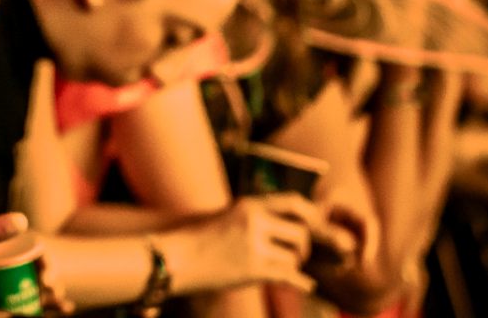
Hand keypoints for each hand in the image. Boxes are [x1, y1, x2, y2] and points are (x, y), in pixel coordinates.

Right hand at [193, 192, 321, 293]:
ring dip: (293, 265)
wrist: (174, 257)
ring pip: (294, 257)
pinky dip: (300, 283)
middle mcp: (253, 221)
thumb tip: (283, 225)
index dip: (311, 216)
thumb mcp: (225, 217)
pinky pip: (288, 276)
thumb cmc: (195, 239)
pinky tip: (306, 285)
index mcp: (248, 205)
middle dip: (302, 248)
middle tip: (297, 255)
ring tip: (282, 268)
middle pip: (301, 233)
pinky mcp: (252, 269)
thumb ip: (253, 217)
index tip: (313, 227)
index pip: (295, 203)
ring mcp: (253, 245)